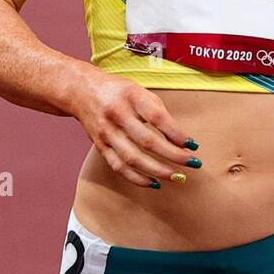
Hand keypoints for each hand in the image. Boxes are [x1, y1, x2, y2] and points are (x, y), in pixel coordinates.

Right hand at [73, 71, 198, 186]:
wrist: (81, 90)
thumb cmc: (119, 91)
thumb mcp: (140, 92)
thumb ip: (158, 112)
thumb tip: (179, 140)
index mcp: (131, 96)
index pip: (157, 118)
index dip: (177, 133)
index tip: (193, 145)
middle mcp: (117, 114)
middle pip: (147, 141)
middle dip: (173, 155)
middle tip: (192, 164)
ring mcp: (106, 132)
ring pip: (133, 158)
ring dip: (157, 171)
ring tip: (177, 177)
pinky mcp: (100, 146)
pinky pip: (119, 167)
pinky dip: (137, 178)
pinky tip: (154, 183)